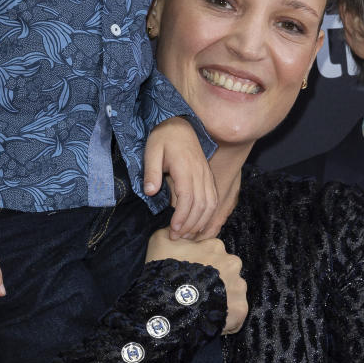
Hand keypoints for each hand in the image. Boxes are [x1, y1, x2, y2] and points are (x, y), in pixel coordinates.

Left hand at [143, 118, 217, 238]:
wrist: (180, 125)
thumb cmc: (163, 138)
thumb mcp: (152, 151)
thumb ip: (151, 172)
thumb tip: (150, 192)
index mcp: (186, 168)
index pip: (188, 198)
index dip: (182, 217)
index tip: (173, 229)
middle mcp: (200, 173)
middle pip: (201, 205)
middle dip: (190, 225)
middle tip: (177, 237)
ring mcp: (206, 176)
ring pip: (210, 204)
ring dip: (200, 222)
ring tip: (186, 234)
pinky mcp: (208, 177)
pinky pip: (213, 199)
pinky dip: (208, 214)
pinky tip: (198, 224)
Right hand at [144, 229, 247, 332]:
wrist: (169, 307)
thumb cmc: (164, 272)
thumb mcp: (160, 241)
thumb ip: (172, 231)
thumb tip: (177, 229)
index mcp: (216, 246)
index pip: (212, 253)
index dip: (201, 264)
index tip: (191, 274)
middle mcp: (232, 263)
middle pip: (226, 271)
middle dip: (214, 279)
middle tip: (197, 291)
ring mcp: (239, 286)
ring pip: (233, 290)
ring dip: (221, 296)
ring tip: (203, 306)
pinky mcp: (241, 308)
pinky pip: (236, 311)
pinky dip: (226, 315)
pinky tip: (210, 317)